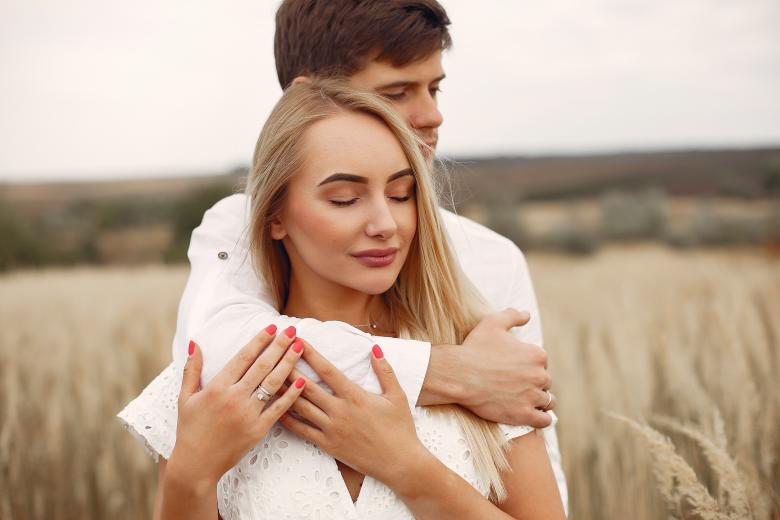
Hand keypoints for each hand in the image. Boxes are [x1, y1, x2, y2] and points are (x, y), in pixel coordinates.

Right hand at [167, 325, 306, 486]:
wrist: (196, 464)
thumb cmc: (190, 429)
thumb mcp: (185, 398)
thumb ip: (192, 369)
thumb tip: (195, 343)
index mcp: (216, 387)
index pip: (243, 357)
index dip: (259, 341)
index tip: (272, 328)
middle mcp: (234, 398)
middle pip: (262, 366)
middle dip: (279, 346)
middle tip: (292, 331)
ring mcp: (247, 414)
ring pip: (273, 384)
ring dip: (288, 363)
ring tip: (300, 347)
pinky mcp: (258, 430)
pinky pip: (278, 409)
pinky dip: (291, 395)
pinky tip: (302, 381)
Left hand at [277, 342, 425, 488]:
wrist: (400, 463)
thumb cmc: (401, 428)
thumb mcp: (397, 396)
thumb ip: (385, 370)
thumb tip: (374, 348)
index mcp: (355, 396)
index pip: (327, 370)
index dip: (311, 354)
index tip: (299, 341)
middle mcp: (340, 411)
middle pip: (307, 387)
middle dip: (290, 368)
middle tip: (275, 354)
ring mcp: (332, 429)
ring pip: (301, 407)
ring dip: (284, 391)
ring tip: (268, 378)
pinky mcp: (328, 445)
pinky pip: (302, 430)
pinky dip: (287, 419)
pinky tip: (276, 409)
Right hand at [458, 308, 554, 427]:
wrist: (459, 375)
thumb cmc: (474, 348)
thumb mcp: (492, 322)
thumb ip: (513, 315)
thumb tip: (527, 315)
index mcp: (536, 354)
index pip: (542, 363)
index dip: (529, 366)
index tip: (516, 370)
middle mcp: (540, 375)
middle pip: (545, 382)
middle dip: (534, 384)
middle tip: (516, 386)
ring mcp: (533, 397)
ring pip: (548, 401)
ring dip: (540, 401)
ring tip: (525, 401)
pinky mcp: (524, 414)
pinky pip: (544, 420)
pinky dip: (541, 419)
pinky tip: (532, 415)